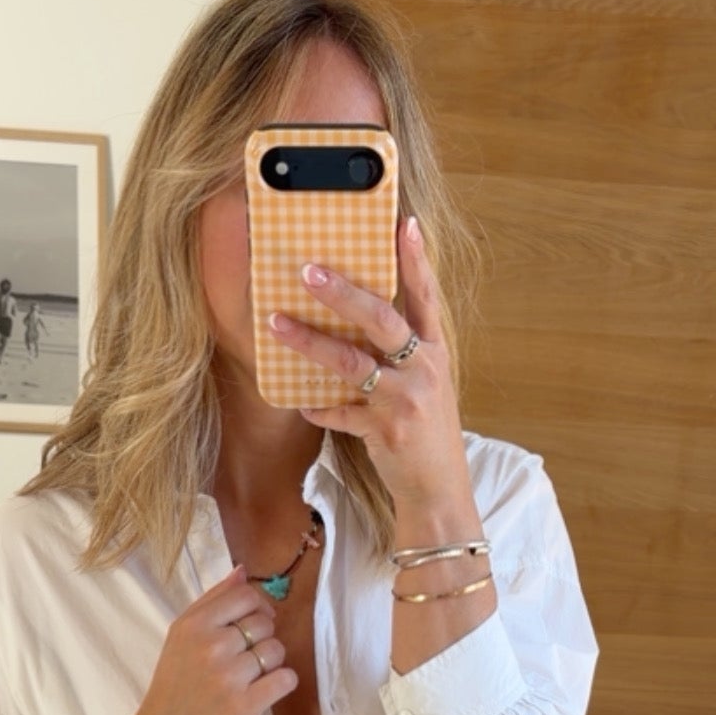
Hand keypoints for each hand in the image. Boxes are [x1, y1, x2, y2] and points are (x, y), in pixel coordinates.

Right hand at [114, 563, 297, 714]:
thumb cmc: (175, 685)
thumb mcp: (181, 636)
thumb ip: (212, 601)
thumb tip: (242, 571)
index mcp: (194, 625)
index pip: (246, 595)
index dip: (258, 607)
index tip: (255, 623)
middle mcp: (211, 646)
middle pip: (264, 623)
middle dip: (262, 638)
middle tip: (244, 659)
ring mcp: (229, 677)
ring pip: (277, 651)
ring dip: (272, 662)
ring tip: (252, 676)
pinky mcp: (246, 706)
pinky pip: (286, 679)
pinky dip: (282, 683)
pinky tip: (264, 690)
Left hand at [267, 216, 468, 511]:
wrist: (439, 490)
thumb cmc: (426, 433)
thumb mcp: (425, 386)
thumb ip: (400, 355)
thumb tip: (353, 322)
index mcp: (435, 353)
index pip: (426, 297)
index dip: (416, 261)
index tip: (404, 224)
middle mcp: (423, 370)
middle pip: (381, 320)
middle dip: (342, 292)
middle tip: (308, 269)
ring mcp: (404, 401)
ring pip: (350, 362)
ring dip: (309, 341)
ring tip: (276, 323)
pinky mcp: (384, 431)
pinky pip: (338, 413)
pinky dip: (317, 407)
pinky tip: (299, 401)